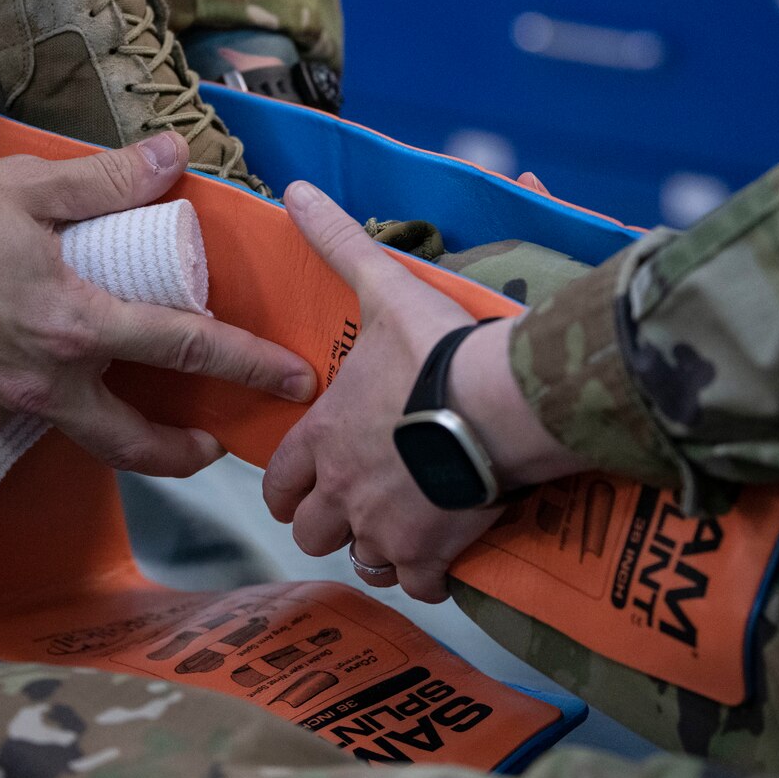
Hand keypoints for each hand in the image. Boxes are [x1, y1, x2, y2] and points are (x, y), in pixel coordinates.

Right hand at [0, 133, 314, 476]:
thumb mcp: (28, 186)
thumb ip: (107, 180)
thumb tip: (174, 157)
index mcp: (72, 326)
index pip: (187, 349)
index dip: (249, 365)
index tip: (291, 381)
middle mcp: (38, 385)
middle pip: (132, 442)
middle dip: (182, 451)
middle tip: (210, 440)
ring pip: (63, 429)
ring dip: (96, 417)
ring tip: (109, 390)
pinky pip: (1, 419)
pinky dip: (21, 399)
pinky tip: (12, 364)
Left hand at [262, 181, 582, 601]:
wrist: (499, 402)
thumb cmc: (437, 350)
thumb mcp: (382, 288)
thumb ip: (338, 244)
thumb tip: (296, 191)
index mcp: (324, 438)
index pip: (279, 483)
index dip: (290, 486)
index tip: (310, 481)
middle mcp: (343, 491)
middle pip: (311, 532)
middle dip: (329, 523)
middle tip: (360, 504)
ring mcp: (386, 528)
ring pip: (362, 560)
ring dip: (377, 548)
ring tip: (404, 526)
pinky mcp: (431, 554)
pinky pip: (418, 585)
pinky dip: (428, 575)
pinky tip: (445, 553)